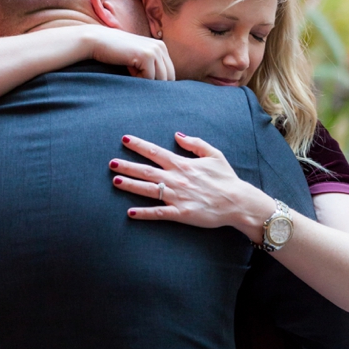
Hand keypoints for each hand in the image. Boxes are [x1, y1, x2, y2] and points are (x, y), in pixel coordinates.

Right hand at [86, 26, 174, 80]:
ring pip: (160, 79)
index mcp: (161, 47)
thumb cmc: (115, 53)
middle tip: (138, 83)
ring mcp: (155, 50)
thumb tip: (163, 91)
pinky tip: (129, 68)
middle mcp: (161, 47)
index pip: (170, 73)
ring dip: (146, 82)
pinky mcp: (147, 55)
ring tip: (132, 74)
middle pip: (168, 77)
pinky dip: (138, 79)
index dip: (158, 83)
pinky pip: (149, 78)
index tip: (145, 85)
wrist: (97, 41)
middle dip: (155, 85)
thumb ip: (151, 67)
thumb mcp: (137, 59)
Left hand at [109, 133, 272, 238]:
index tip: (125, 139)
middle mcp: (177, 179)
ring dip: (130, 185)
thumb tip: (176, 135)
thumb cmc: (226, 178)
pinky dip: (144, 213)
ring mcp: (177, 197)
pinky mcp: (180, 213)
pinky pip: (158, 213)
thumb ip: (194, 144)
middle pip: (146, 170)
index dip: (139, 145)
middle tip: (110, 162)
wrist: (237, 202)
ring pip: (148, 190)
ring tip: (115, 180)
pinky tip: (130, 212)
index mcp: (183, 164)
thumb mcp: (214, 155)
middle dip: (127, 165)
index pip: (156, 152)